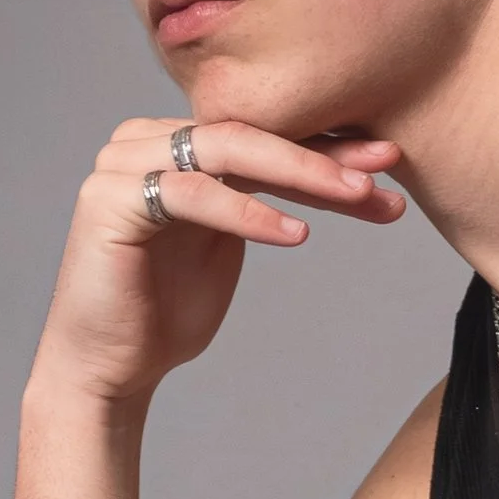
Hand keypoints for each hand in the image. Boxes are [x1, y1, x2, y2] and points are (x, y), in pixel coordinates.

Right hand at [30, 115, 405, 413]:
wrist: (109, 367)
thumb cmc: (167, 311)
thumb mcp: (234, 243)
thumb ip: (265, 199)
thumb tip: (347, 174)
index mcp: (177, 143)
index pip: (261, 133)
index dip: (327, 145)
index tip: (390, 162)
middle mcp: (147, 140)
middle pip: (250, 131)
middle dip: (324, 151)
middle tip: (384, 168)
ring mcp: (123, 164)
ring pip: (227, 149)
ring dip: (300, 172)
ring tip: (356, 195)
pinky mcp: (110, 200)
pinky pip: (192, 194)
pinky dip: (248, 213)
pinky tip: (296, 234)